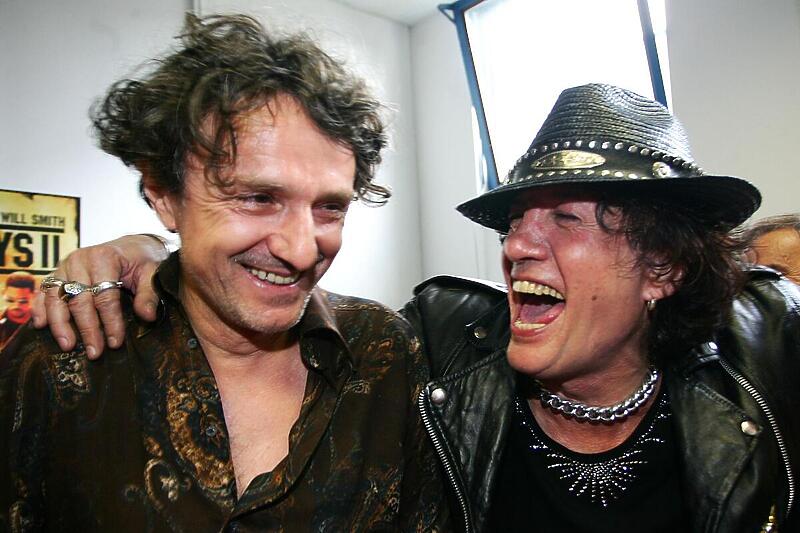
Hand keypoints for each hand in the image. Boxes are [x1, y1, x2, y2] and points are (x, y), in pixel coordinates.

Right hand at [32, 234, 170, 358]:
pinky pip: (44, 292)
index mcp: (104, 257)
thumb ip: (149, 294)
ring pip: (56, 297)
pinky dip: (40, 308)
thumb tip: (147, 316)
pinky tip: (40, 325)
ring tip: (68, 345)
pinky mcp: (57, 273)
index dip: (110, 321)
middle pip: (79, 300)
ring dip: (60, 324)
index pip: (105, 296)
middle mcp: (79, 260)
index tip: (115, 343)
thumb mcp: (152, 272)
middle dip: (87, 329)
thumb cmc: (141, 260)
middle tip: (94, 352)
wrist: (130, 246)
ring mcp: (64, 266)